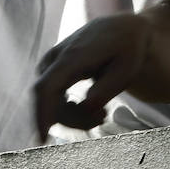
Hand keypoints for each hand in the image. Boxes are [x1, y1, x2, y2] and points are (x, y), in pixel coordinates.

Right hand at [32, 12, 155, 138]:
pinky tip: (86, 107)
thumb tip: (86, 107)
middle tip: (103, 117)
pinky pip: (50, 96)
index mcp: (72, 56)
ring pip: (49, 101)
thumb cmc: (128, 49)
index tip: (42, 140)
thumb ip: (106, 89)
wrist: (123, 29)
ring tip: (102, 113)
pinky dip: (67, 109)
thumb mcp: (127, 69)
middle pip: (48, 100)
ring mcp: (50, 63)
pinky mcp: (52, 69)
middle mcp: (55, 58)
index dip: (41, 115)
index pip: (46, 88)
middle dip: (72, 119)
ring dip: (73, 115)